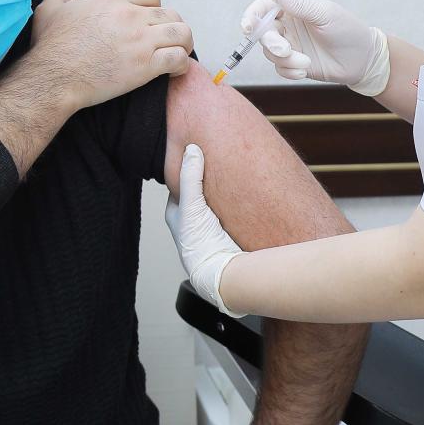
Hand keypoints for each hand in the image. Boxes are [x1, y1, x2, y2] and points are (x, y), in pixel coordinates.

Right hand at [27, 0, 193, 110]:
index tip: (150, 20)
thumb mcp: (50, 8)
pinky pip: (179, 59)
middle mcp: (129, 15)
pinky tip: (174, 71)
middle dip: (172, 26)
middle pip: (171, 13)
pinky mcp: (146, 66)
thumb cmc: (50, 48)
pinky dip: (181, 65)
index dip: (155, 6)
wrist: (53, 79)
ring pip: (182, 33)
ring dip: (183, 43)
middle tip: (166, 39)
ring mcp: (140, 40)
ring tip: (178, 52)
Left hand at [165, 145, 243, 316]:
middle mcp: (192, 226)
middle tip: (218, 165)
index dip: (187, 173)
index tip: (197, 158)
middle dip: (207, 184)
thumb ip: (190, 177)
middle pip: (198, 198)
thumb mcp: (192, 205)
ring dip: (223, 197)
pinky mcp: (227, 240)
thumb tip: (191, 149)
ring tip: (234, 178)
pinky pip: (232, 218)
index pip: (179, 189)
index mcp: (177, 218)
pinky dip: (236, 208)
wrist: (225, 275)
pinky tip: (246, 200)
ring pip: (215, 208)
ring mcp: (210, 234)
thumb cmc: (201, 244)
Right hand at [243, 0, 387, 94]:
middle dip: (271, 43)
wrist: (363, 60)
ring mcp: (290, 45)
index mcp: (292, 9)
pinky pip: (279, 69)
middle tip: (286, 50)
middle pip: (262, 33)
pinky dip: (290, 71)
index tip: (248, 27)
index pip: (263, 8)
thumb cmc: (348, 30)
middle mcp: (287, 26)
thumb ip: (298, 4)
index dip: (251, 16)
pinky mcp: (294, 64)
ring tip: (306, 62)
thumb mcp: (325, 14)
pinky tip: (306, 70)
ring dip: (285, 60)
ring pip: (269, 53)